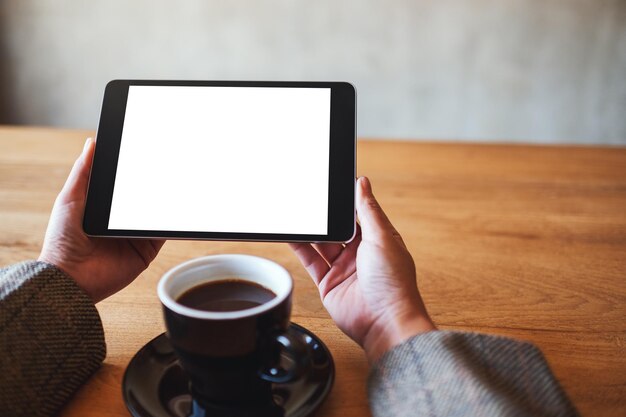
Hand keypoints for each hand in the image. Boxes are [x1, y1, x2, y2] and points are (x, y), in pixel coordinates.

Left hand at [38, 138, 163, 302]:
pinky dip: (171, 223)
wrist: (71, 277)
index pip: (125, 183)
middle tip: (170, 164)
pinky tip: (176, 211)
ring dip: (167, 201)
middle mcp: (121, 219)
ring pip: (157, 213)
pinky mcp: (147, 249)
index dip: (136, 168)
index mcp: (104, 205)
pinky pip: (163, 233)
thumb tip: (92, 142)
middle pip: (144, 196)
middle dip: (156, 183)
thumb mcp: (71, 199)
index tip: (148, 150)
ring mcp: (135, 233)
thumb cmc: (63, 240)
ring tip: (178, 184)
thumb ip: (84, 172)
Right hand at [290, 177, 435, 362]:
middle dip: (324, 216)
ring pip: (321, 243)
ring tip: (296, 213)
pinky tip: (291, 235)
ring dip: (310, 230)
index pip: (359, 213)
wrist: (384, 322)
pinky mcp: (329, 283)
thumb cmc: (393, 283)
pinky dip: (300, 248)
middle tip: (308, 198)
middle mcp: (361, 253)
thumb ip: (368, 210)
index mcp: (378, 240)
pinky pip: (311, 261)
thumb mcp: (382, 238)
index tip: (331, 185)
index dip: (345, 201)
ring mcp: (344, 268)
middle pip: (337, 228)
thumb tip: (363, 183)